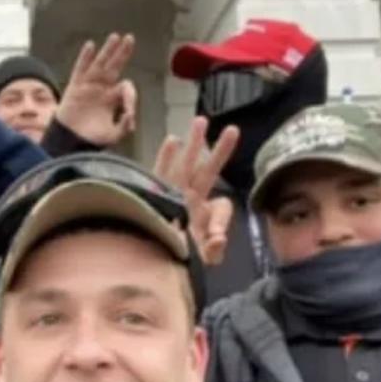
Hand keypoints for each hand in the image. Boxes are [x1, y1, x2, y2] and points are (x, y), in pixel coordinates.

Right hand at [55, 33, 136, 146]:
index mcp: (113, 98)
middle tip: (129, 39)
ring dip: (107, 50)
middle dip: (122, 53)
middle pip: (115, 66)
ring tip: (115, 37)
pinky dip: (85, 57)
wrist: (70, 141)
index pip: (126, 87)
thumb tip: (130, 116)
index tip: (129, 113)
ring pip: (100, 64)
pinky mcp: (75, 86)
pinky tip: (90, 46)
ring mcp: (89, 85)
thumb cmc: (91, 138)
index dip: (130, 98)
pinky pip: (80, 69)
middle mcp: (102, 88)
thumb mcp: (112, 136)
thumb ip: (123, 127)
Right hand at [155, 117, 239, 265]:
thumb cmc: (175, 259)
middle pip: (208, 172)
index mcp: (203, 215)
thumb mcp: (199, 259)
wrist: (146, 260)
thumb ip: (213, 251)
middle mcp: (189, 200)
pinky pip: (161, 172)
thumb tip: (220, 239)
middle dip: (220, 152)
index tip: (215, 236)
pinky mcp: (154, 193)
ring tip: (201, 121)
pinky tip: (172, 140)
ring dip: (194, 144)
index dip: (221, 220)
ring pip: (185, 165)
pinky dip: (166, 157)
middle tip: (233, 130)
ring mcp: (172, 193)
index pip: (221, 207)